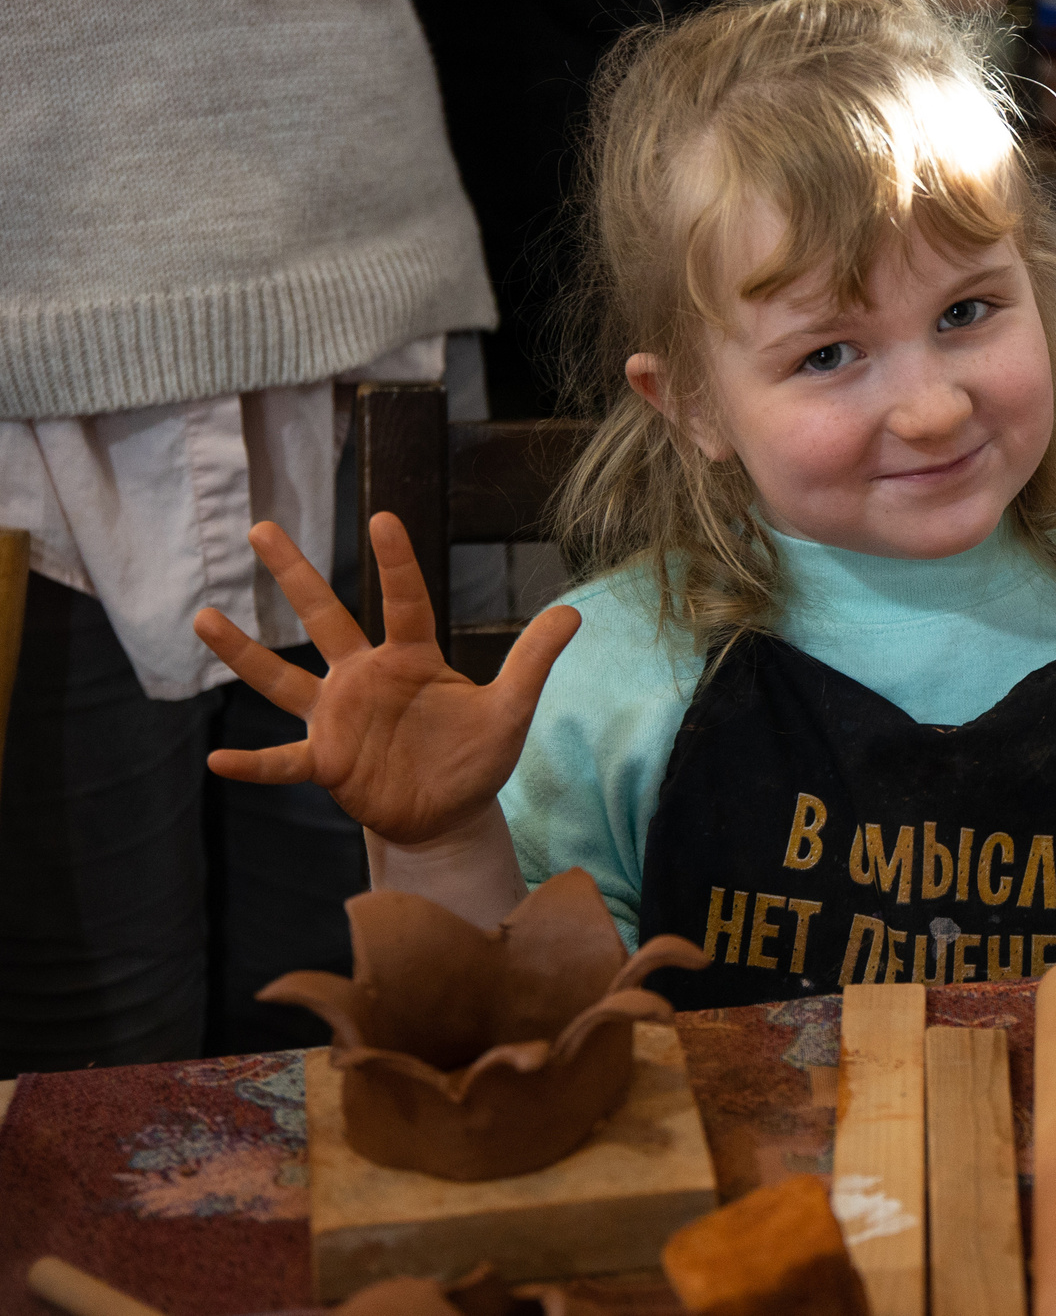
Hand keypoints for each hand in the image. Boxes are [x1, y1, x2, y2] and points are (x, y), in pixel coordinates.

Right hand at [193, 514, 580, 845]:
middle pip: (326, 617)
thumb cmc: (476, 756)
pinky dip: (252, 762)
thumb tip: (575, 612)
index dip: (397, 562)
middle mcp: (366, 678)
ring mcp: (339, 718)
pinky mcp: (327, 762)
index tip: (383, 517)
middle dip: (296, 574)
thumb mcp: (512, 708)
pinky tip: (217, 759)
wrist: (451, 814)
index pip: (405, 599)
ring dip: (245, 651)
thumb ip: (534, 660)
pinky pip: (283, 760)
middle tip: (262, 527)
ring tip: (203, 615)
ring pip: (284, 678)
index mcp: (412, 658)